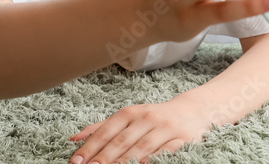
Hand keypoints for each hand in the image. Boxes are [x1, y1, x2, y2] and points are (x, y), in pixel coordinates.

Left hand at [68, 97, 211, 163]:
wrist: (194, 110)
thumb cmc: (154, 117)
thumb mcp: (128, 117)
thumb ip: (102, 127)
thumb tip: (75, 139)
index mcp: (130, 113)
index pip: (106, 131)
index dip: (90, 146)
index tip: (76, 161)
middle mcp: (146, 118)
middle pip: (121, 141)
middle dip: (104, 157)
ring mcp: (164, 128)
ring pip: (141, 147)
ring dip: (125, 161)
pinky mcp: (182, 139)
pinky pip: (166, 152)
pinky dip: (154, 159)